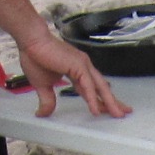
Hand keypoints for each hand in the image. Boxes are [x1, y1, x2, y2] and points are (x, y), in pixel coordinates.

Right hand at [11, 27, 131, 120]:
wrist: (31, 40)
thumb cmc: (35, 56)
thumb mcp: (42, 85)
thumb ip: (47, 100)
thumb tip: (42, 113)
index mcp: (76, 71)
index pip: (92, 89)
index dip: (100, 100)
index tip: (108, 109)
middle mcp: (83, 67)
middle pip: (102, 87)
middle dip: (113, 101)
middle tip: (123, 112)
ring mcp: (83, 65)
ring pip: (99, 87)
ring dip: (109, 101)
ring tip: (117, 114)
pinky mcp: (78, 65)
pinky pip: (88, 86)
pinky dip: (93, 98)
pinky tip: (96, 109)